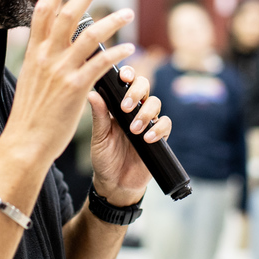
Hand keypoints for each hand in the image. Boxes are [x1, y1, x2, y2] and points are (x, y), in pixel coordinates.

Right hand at [2, 0, 135, 180]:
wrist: (25, 142)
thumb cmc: (28, 115)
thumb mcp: (29, 80)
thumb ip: (40, 61)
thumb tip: (46, 49)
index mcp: (33, 53)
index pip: (42, 12)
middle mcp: (46, 57)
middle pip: (67, 15)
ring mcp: (61, 71)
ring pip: (89, 36)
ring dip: (111, 22)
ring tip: (127, 13)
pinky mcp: (76, 88)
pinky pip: (101, 64)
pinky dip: (117, 53)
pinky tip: (129, 49)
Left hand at [88, 63, 171, 206]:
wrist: (115, 184)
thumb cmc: (104, 159)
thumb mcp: (99, 137)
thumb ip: (99, 116)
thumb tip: (92, 93)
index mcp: (119, 106)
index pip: (127, 82)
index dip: (128, 74)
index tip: (124, 76)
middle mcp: (135, 110)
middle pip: (144, 86)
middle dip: (137, 92)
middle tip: (125, 107)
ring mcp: (149, 122)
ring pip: (155, 103)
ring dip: (145, 113)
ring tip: (134, 130)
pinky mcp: (160, 137)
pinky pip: (165, 124)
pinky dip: (158, 129)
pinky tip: (147, 138)